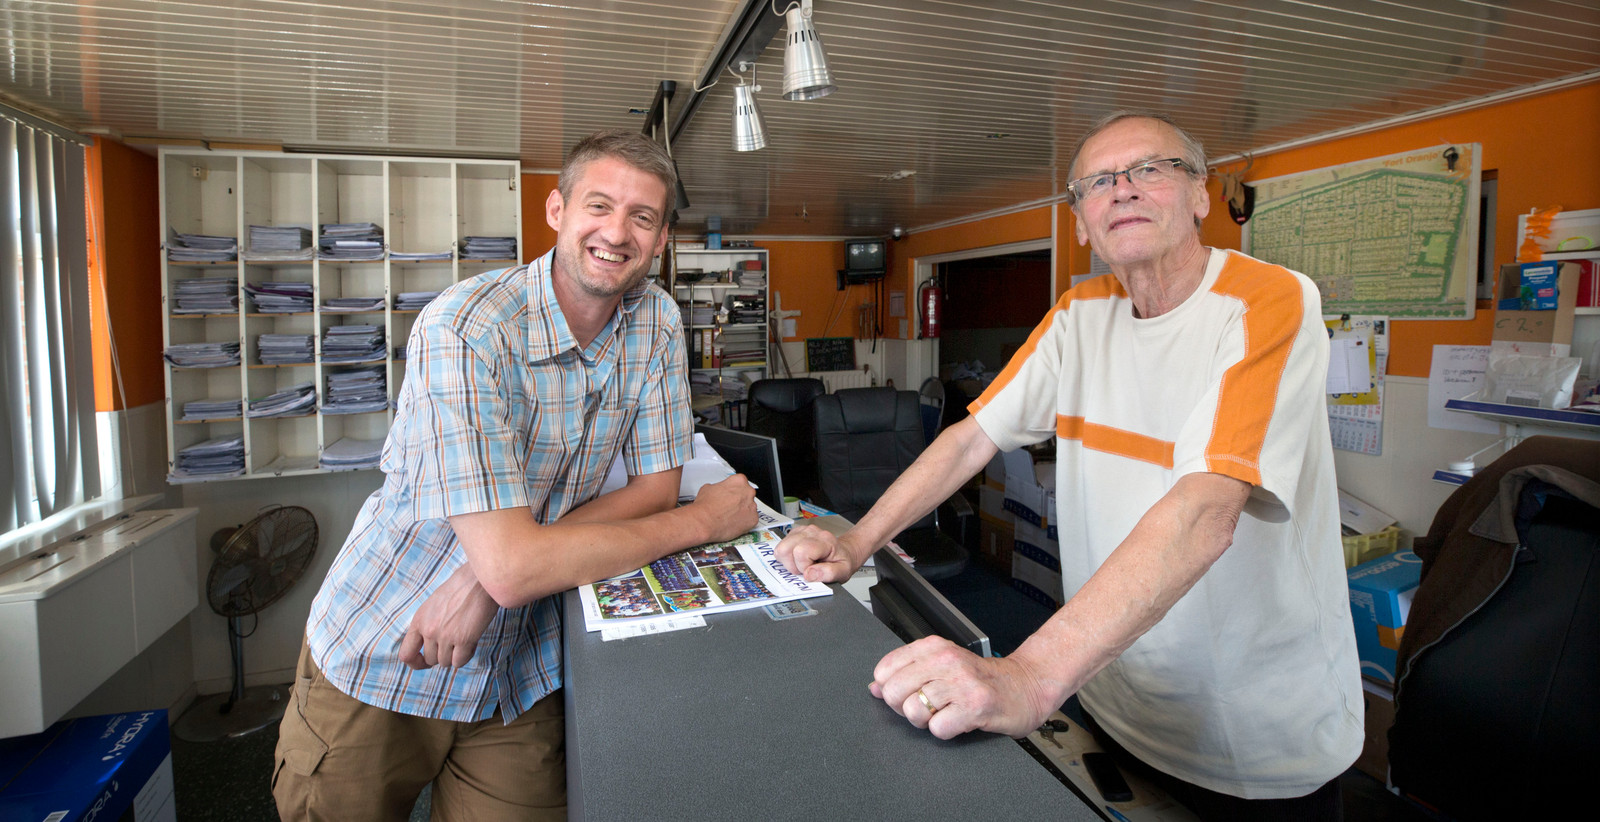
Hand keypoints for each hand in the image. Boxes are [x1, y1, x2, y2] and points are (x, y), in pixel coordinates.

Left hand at [398, 563, 500, 669]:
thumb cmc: (459, 589)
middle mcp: (429, 630)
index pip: (406, 654)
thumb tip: (432, 647)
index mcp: (419, 621)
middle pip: (430, 660)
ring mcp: (445, 636)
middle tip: (453, 644)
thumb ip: (428, 625)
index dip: (415, 662)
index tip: (425, 661)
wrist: (478, 580)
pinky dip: (465, 656)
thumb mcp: (433, 606)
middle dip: (442, 655)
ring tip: (464, 639)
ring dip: (455, 655)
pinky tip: (471, 642)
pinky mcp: (463, 640)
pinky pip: (459, 662)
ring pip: (445, 663)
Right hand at [691, 473, 758, 541]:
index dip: (734, 490)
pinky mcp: (753, 519)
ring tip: (729, 516)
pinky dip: (744, 522)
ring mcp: (752, 506)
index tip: (730, 494)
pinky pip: (751, 520)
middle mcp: (748, 492)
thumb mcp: (708, 488)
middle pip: (747, 495)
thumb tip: (719, 491)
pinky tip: (733, 522)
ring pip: (749, 508)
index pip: (740, 483)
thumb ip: (719, 487)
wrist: (704, 522)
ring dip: (742, 511)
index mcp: (739, 481)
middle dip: (739, 500)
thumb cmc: (705, 506)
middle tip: (729, 506)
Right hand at [775, 523, 864, 582]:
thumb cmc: (842, 561)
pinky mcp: (794, 534)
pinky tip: (798, 559)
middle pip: (786, 549)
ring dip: (788, 561)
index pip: (801, 552)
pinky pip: (781, 547)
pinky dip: (787, 557)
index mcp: (824, 540)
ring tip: (802, 564)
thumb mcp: (843, 571)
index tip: (812, 572)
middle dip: (792, 565)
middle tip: (805, 569)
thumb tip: (809, 575)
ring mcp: (801, 531)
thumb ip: (829, 574)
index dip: (803, 567)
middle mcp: (811, 532)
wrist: (844, 551)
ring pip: (780, 548)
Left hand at [869, 636, 1055, 739]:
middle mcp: (945, 660)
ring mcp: (961, 683)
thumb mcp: (942, 665)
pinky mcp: (975, 707)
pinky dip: (945, 731)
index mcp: (933, 647)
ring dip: (926, 721)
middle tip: (927, 706)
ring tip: (945, 712)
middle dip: (905, 707)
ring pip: (914, 711)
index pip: (885, 670)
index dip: (891, 689)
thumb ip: (907, 671)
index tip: (909, 692)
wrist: (1027, 686)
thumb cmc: (983, 678)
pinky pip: (938, 728)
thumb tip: (874, 686)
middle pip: (894, 692)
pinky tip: (959, 720)